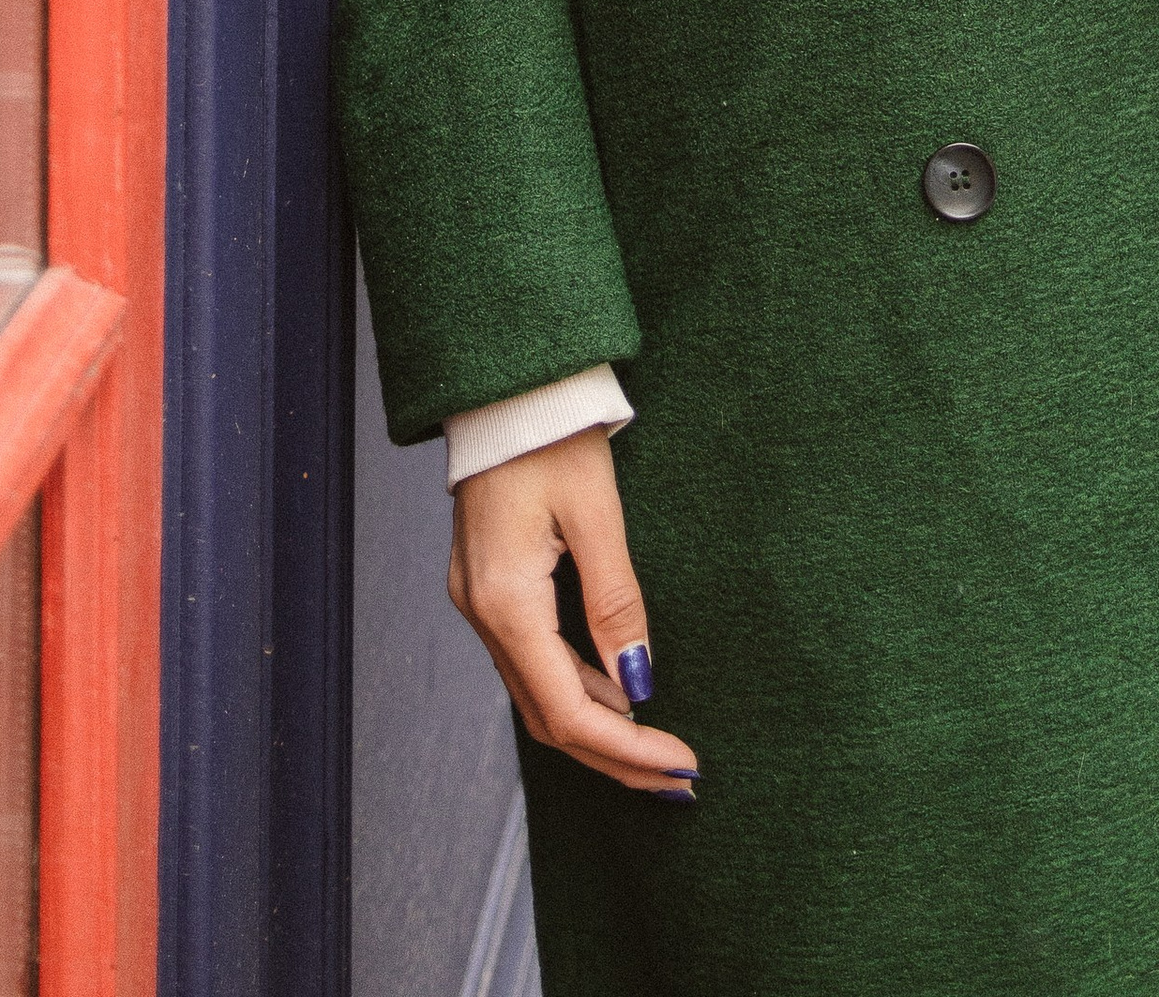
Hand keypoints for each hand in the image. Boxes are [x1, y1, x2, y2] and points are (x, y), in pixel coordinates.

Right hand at [448, 427, 699, 797]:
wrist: (503, 381)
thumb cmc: (551, 431)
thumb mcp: (597, 513)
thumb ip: (617, 602)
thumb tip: (639, 682)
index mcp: (506, 599)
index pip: (567, 710)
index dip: (626, 749)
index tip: (681, 763)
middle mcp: (481, 612)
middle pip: (548, 717)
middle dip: (615, 755)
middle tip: (678, 778)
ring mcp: (478, 601)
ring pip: (537, 694)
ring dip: (597, 727)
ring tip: (658, 749)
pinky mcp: (488, 585)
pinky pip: (530, 659)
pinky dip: (575, 687)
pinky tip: (618, 694)